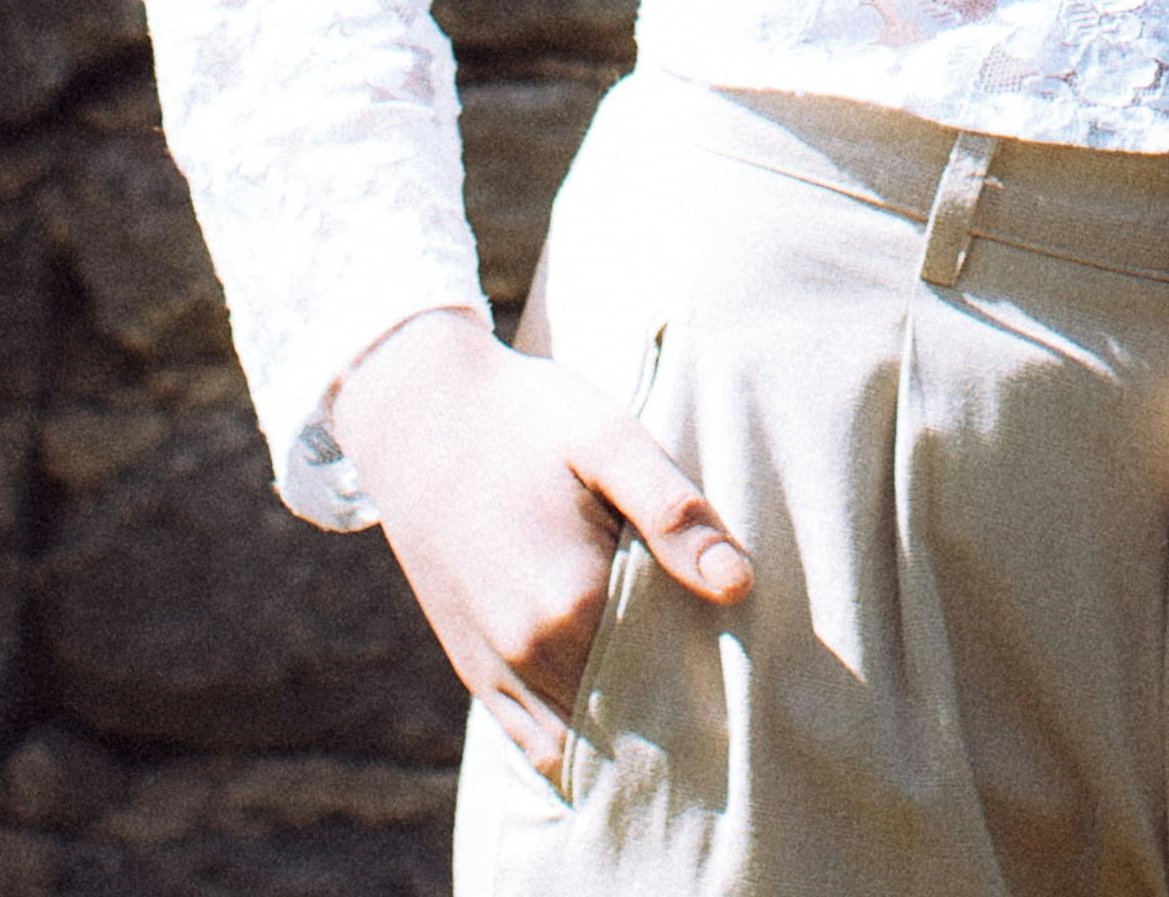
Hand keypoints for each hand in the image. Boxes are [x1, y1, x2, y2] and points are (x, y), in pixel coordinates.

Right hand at [329, 302, 751, 775]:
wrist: (422, 417)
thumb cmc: (526, 420)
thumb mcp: (608, 439)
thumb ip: (672, 513)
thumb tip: (738, 586)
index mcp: (572, 602)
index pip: (671, 679)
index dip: (716, 676)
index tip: (747, 657)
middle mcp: (530, 656)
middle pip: (632, 719)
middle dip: (680, 714)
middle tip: (724, 684)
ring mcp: (499, 673)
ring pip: (585, 747)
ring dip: (634, 739)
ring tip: (680, 703)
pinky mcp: (477, 674)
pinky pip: (539, 747)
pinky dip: (584, 751)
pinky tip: (620, 725)